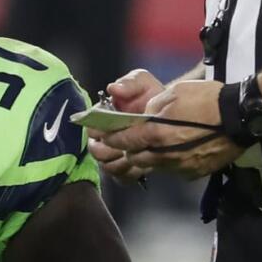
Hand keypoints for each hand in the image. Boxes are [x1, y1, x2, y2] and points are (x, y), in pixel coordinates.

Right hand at [83, 68, 164, 184]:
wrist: (170, 114)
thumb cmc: (152, 97)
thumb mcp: (142, 83)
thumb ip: (129, 83)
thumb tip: (113, 88)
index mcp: (102, 117)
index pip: (91, 129)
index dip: (102, 131)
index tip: (119, 129)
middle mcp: (103, 138)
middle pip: (96, 151)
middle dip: (113, 149)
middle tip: (132, 145)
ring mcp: (113, 156)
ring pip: (108, 167)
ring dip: (123, 162)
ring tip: (141, 153)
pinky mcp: (125, 170)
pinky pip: (121, 178)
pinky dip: (131, 174)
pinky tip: (144, 165)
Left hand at [92, 80, 242, 180]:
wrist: (240, 117)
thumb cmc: (207, 100)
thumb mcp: (174, 94)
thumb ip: (152, 108)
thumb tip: (143, 117)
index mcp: (156, 133)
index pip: (123, 141)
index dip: (110, 139)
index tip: (103, 137)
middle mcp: (164, 154)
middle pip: (134, 158)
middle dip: (125, 151)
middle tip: (122, 143)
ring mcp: (180, 167)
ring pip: (153, 166)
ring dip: (147, 157)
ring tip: (150, 146)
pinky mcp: (193, 173)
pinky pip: (173, 170)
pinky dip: (167, 162)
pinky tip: (174, 150)